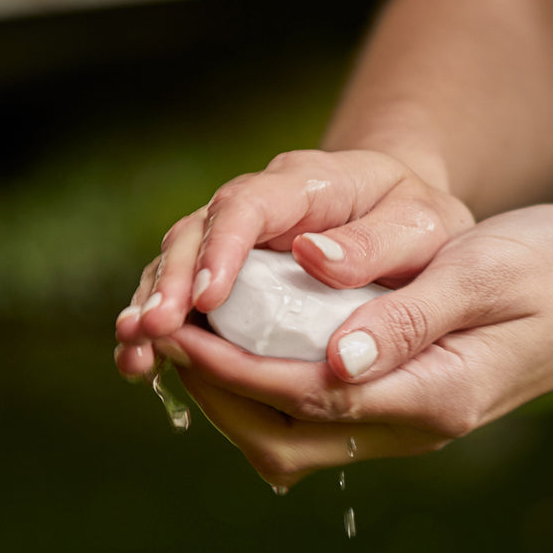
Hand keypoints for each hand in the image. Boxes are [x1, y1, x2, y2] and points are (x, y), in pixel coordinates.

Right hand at [114, 148, 472, 376]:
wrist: (403, 215)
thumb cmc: (414, 221)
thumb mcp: (417, 225)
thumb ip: (375, 244)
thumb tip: (317, 262)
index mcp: (301, 184)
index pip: (247, 205)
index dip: (222, 248)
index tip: (209, 296)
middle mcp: (254, 207)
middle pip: (193, 234)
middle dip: (170, 284)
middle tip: (153, 329)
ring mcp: (232, 240)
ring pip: (175, 265)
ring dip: (151, 310)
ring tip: (136, 358)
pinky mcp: (225, 275)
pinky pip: (184, 299)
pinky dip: (161, 333)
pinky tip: (143, 368)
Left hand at [156, 205, 552, 487]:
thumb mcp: (483, 275)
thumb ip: (406, 321)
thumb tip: (331, 361)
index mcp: (432, 396)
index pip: (305, 398)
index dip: (233, 372)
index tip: (181, 336)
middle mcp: (413, 425)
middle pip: (284, 441)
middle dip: (217, 397)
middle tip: (173, 340)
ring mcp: (407, 423)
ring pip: (293, 442)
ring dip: (234, 400)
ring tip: (194, 343)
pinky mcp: (403, 406)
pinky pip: (315, 420)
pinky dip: (265, 392)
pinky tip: (247, 346)